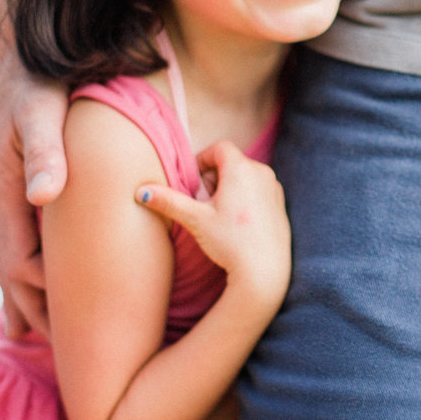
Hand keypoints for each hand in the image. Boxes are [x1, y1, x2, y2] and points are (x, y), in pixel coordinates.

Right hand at [0, 16, 68, 336]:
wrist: (22, 52)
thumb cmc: (38, 78)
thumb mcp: (42, 108)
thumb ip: (47, 149)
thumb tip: (44, 195)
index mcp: (4, 190)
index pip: (21, 261)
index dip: (43, 295)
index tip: (71, 326)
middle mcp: (1, 198)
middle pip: (13, 271)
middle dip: (34, 308)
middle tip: (66, 351)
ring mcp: (7, 194)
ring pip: (14, 257)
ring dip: (28, 295)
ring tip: (43, 335)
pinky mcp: (19, 186)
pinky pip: (21, 238)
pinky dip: (28, 268)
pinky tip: (38, 287)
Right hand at [136, 141, 290, 311]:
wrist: (264, 271)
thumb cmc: (230, 243)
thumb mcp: (195, 220)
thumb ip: (169, 201)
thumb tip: (140, 192)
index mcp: (242, 169)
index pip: (219, 148)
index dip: (202, 160)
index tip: (194, 183)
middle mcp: (262, 172)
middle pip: (232, 162)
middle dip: (214, 177)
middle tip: (204, 203)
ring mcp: (274, 188)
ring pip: (246, 176)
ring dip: (229, 187)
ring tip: (219, 214)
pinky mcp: (280, 203)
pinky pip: (259, 190)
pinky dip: (245, 197)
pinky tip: (237, 223)